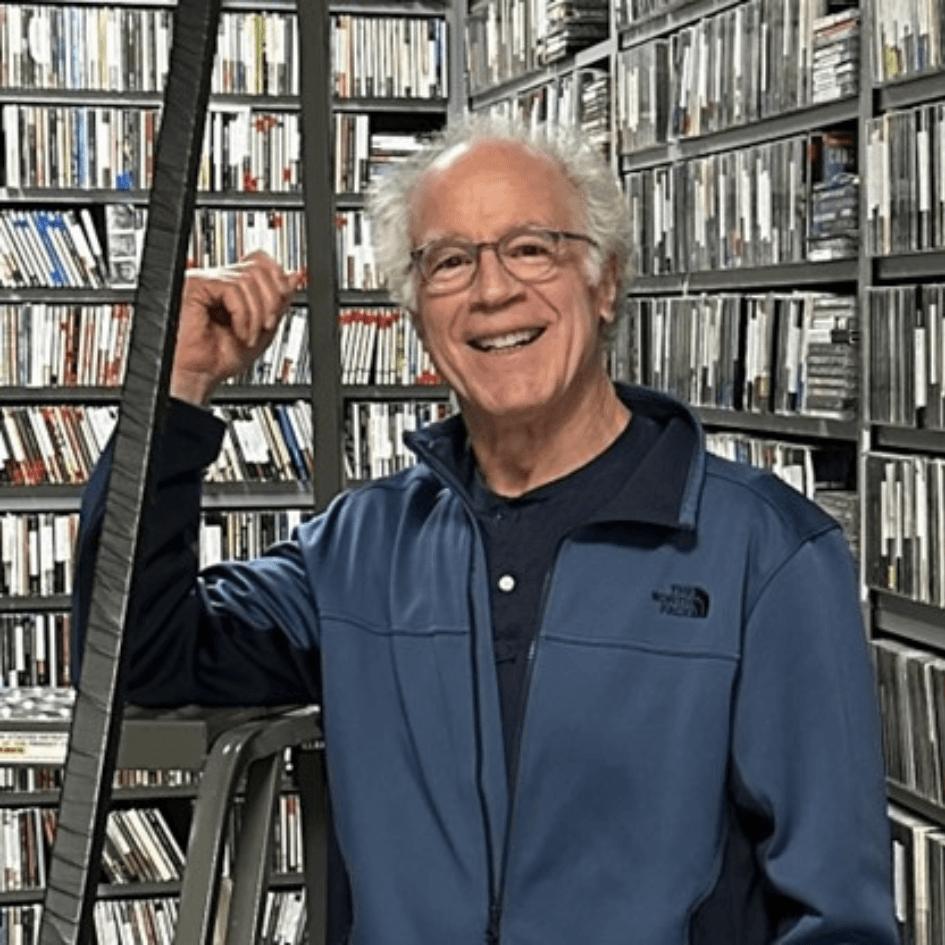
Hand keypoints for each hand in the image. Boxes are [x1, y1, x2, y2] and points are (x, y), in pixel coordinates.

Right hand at [170, 251, 301, 404]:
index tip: (282, 304)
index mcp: (234, 287)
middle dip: (272, 300)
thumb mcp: (263, 329)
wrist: (201, 375)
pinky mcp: (195, 286)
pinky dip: (242, 314)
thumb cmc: (221, 358)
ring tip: (249, 336)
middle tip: (267, 326)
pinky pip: (231, 288)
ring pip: (248, 278)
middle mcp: (219, 279)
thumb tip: (294, 276)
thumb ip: (279, 302)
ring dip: (257, 314)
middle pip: (258, 266)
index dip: (277, 278)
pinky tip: (238, 332)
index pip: (261, 260)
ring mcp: (206, 281)